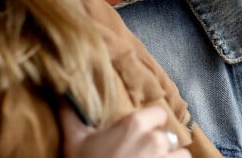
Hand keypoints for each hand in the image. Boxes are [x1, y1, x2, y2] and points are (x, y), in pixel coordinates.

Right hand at [60, 102, 190, 157]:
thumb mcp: (75, 142)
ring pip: (180, 154)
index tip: (142, 133)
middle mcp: (155, 140)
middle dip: (158, 145)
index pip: (159, 113)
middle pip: (168, 136)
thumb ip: (71, 114)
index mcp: (136, 124)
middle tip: (142, 155)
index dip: (152, 123)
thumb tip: (60, 91)